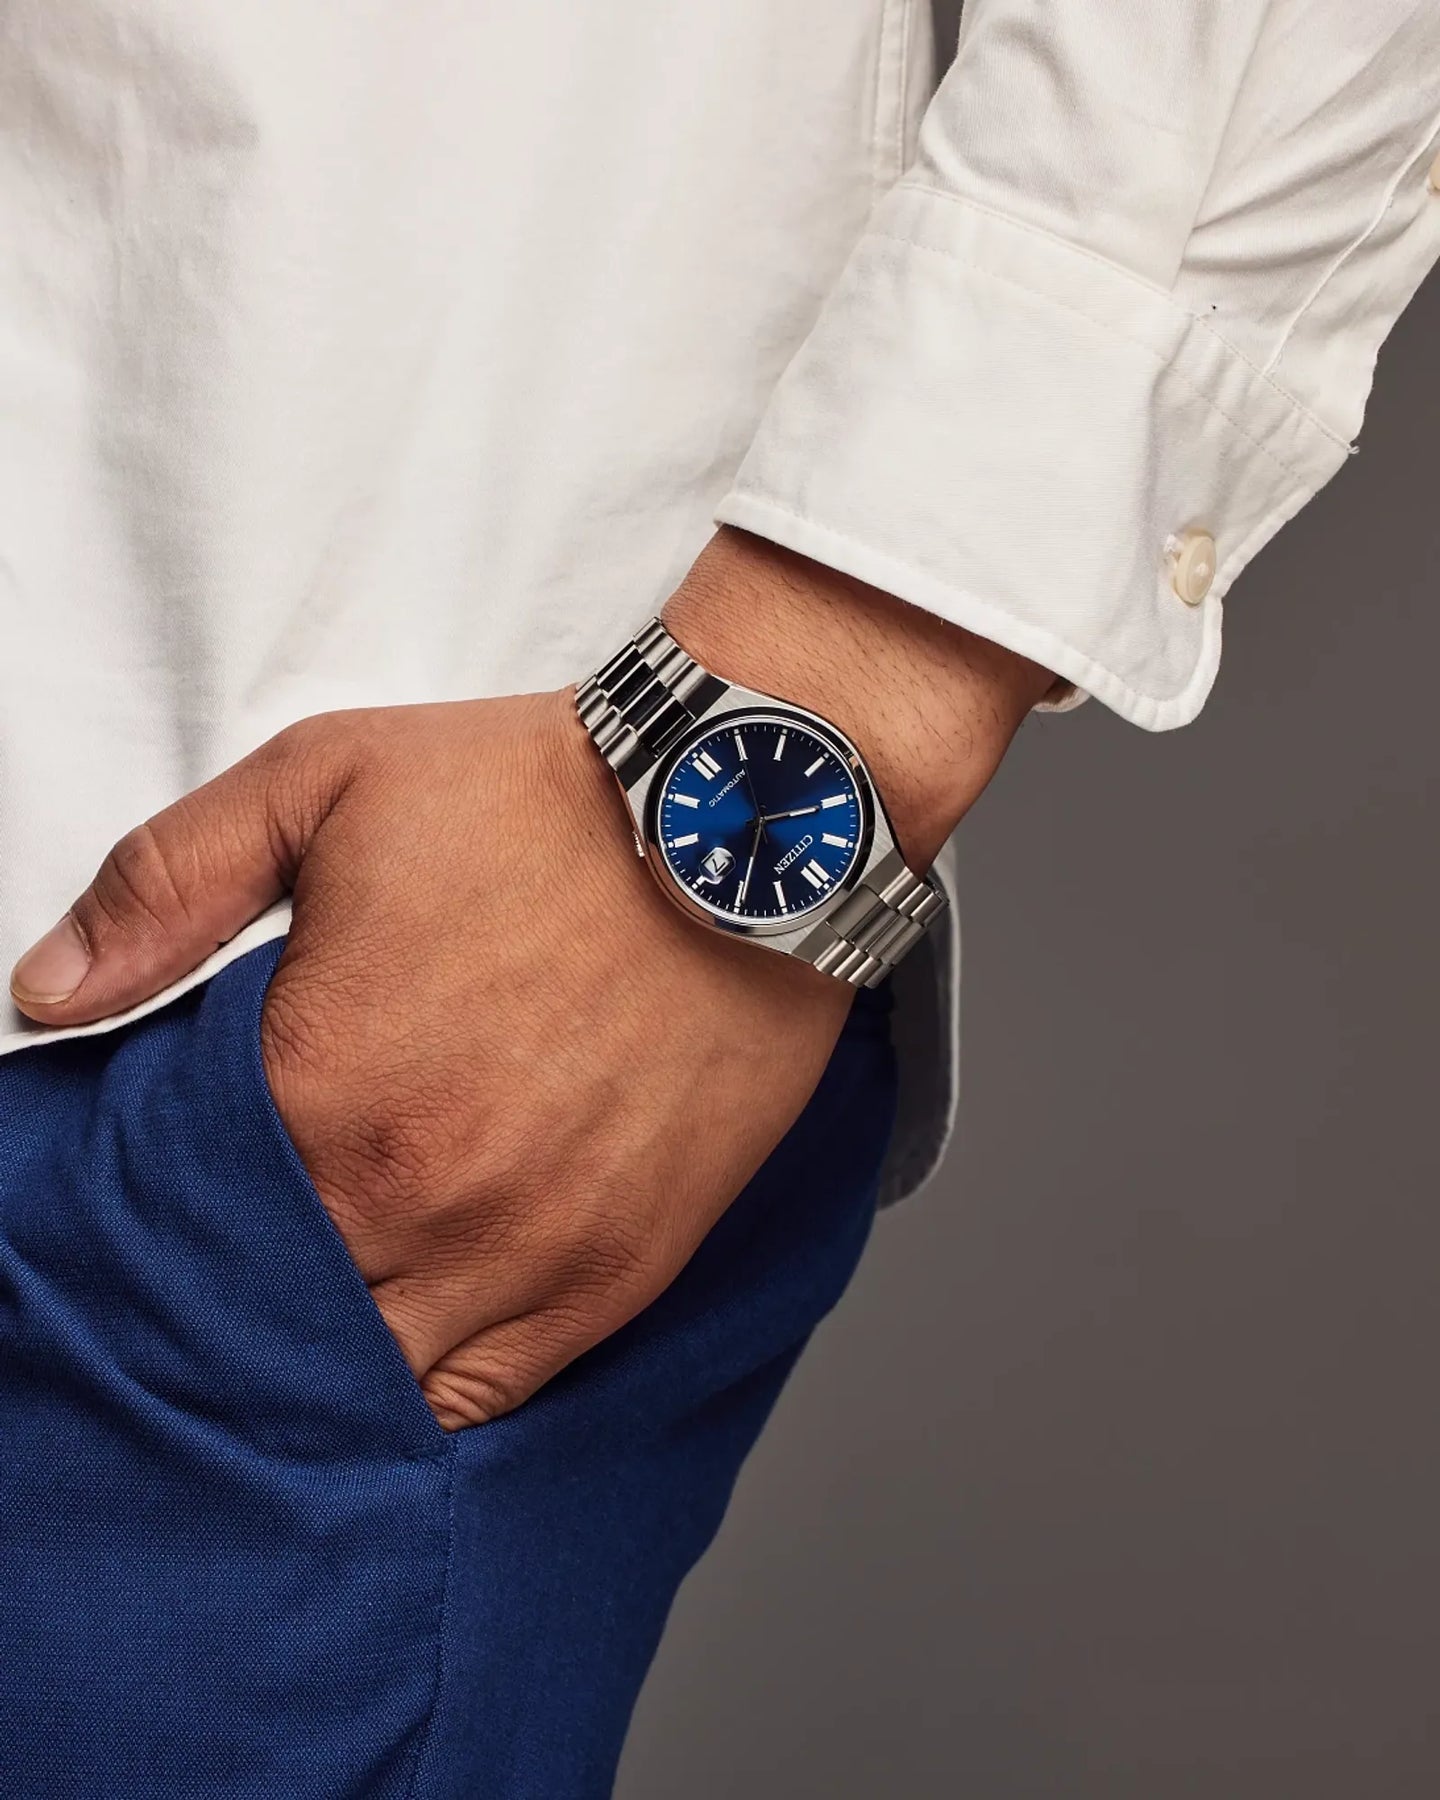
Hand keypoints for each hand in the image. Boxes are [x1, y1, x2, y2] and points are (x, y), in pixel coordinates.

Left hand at [10, 529, 1053, 1428]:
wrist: (742, 824)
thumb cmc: (540, 801)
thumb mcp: (320, 784)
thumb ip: (163, 885)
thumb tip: (48, 995)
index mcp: (322, 1090)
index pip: (188, 1219)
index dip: (172, 1213)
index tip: (189, 1186)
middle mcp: (418, 1200)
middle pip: (276, 1315)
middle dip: (248, 1292)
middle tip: (259, 1247)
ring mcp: (527, 1253)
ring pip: (379, 1376)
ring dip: (339, 1349)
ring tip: (334, 1297)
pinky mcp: (619, 1271)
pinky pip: (498, 1390)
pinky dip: (438, 1388)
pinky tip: (416, 1339)